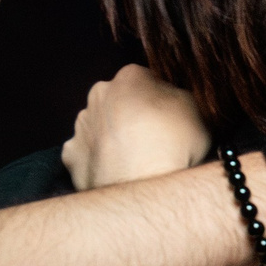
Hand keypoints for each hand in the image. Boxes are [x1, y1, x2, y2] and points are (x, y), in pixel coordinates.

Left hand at [64, 66, 212, 189]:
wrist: (142, 188)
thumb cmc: (172, 145)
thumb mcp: (194, 109)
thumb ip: (177, 96)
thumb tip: (168, 99)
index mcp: (130, 77)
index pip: (146, 80)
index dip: (159, 100)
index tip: (169, 118)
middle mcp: (100, 94)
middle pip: (118, 100)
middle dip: (132, 114)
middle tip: (153, 138)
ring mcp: (82, 125)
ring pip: (100, 125)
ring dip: (113, 135)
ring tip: (135, 159)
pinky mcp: (72, 155)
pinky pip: (86, 152)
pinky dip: (98, 159)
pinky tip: (115, 171)